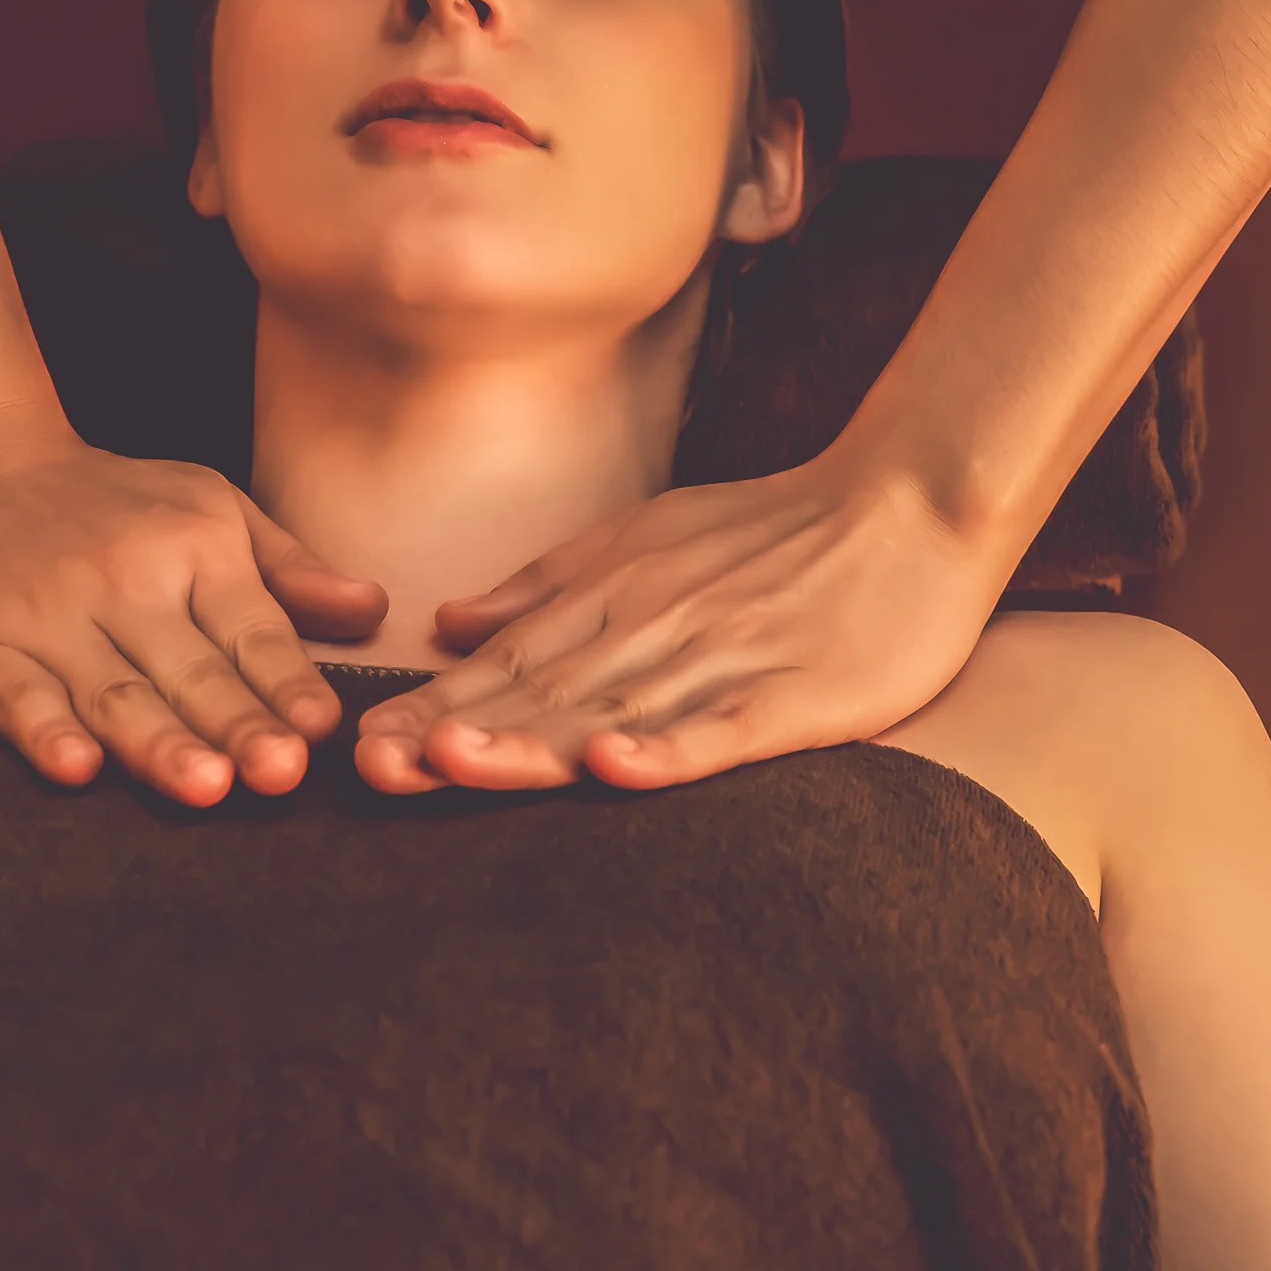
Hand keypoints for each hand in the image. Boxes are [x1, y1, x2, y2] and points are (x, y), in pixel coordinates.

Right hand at [0, 414, 385, 804]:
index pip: (250, 631)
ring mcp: (45, 620)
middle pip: (190, 672)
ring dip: (159, 743)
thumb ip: (289, 569)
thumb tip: (373, 611)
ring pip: (113, 694)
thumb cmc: (108, 502)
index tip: (320, 728)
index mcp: (191, 549)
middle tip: (282, 774)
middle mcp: (121, 584)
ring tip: (206, 787)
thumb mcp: (209, 506)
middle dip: (238, 725)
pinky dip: (45, 733)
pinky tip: (76, 768)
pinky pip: (16, 700)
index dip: (286, 682)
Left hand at [350, 450, 1011, 792]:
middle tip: (368, 769)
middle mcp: (655, 630)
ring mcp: (723, 663)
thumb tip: (450, 621)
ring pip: (612, 714)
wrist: (913, 499)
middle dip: (451, 732)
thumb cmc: (781, 528)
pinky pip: (722, 732)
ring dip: (529, 743)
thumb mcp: (648, 535)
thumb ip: (549, 584)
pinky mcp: (794, 698)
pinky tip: (615, 770)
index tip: (357, 745)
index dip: (431, 703)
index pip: (507, 662)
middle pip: (541, 694)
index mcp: (616, 597)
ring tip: (451, 764)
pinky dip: (668, 752)